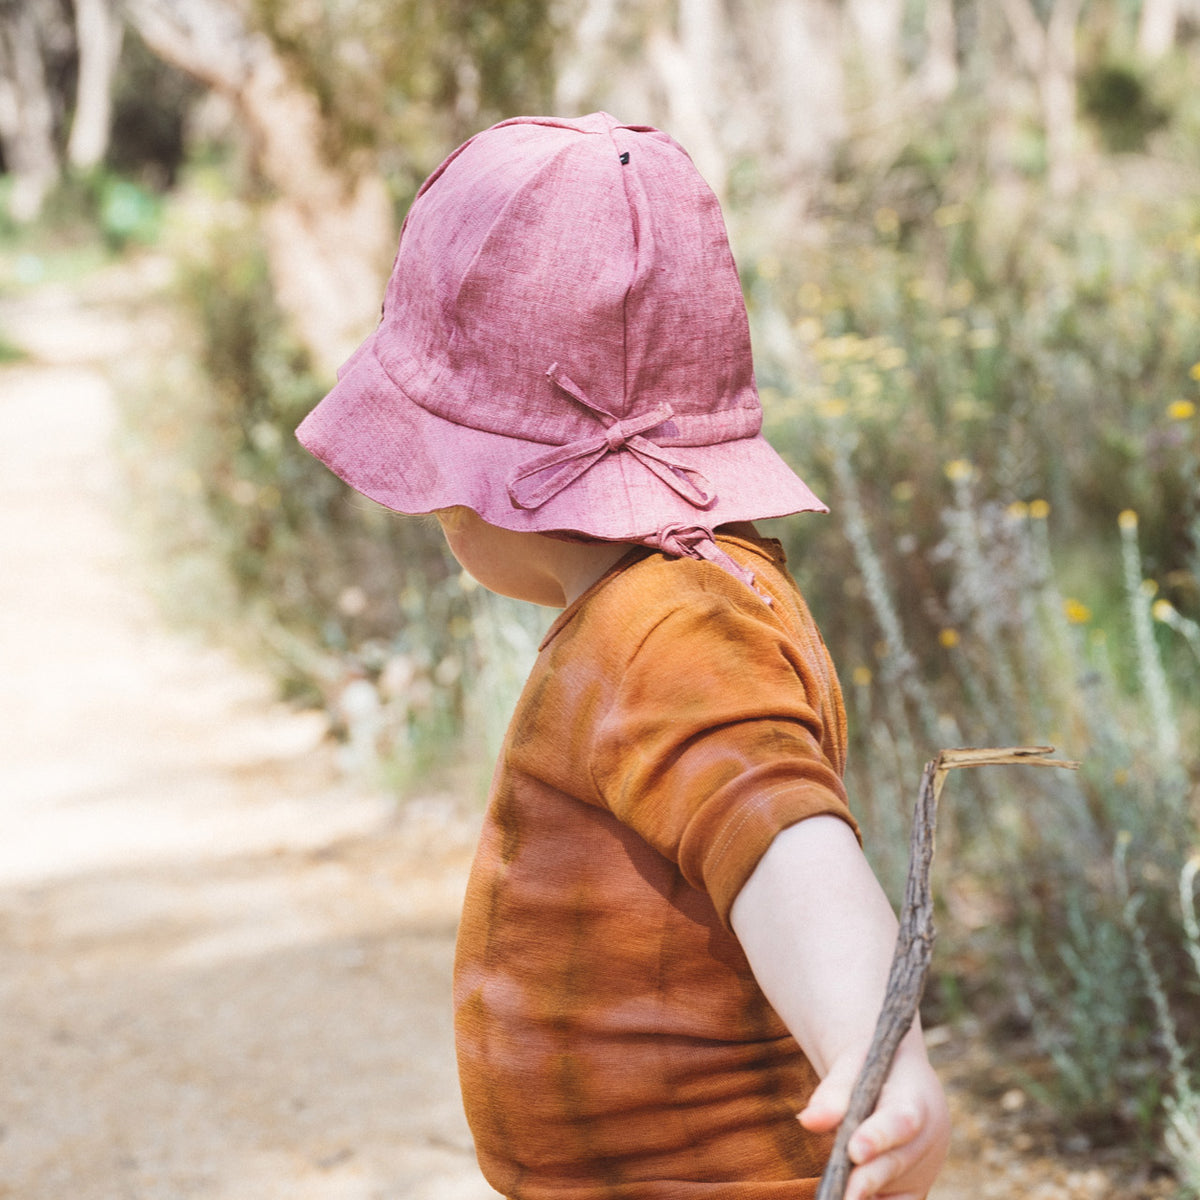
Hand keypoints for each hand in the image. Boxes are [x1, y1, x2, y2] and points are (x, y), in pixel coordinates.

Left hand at [798, 1037, 950, 1199]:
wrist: (897, 1073)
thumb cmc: (869, 1066)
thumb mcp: (852, 1065)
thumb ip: (832, 1092)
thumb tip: (807, 1121)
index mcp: (916, 1097)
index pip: (901, 1120)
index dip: (879, 1137)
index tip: (855, 1152)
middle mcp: (928, 1138)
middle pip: (896, 1163)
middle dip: (867, 1180)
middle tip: (840, 1195)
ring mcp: (925, 1167)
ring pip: (895, 1188)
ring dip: (867, 1192)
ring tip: (836, 1195)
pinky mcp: (915, 1187)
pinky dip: (871, 1199)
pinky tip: (847, 1196)